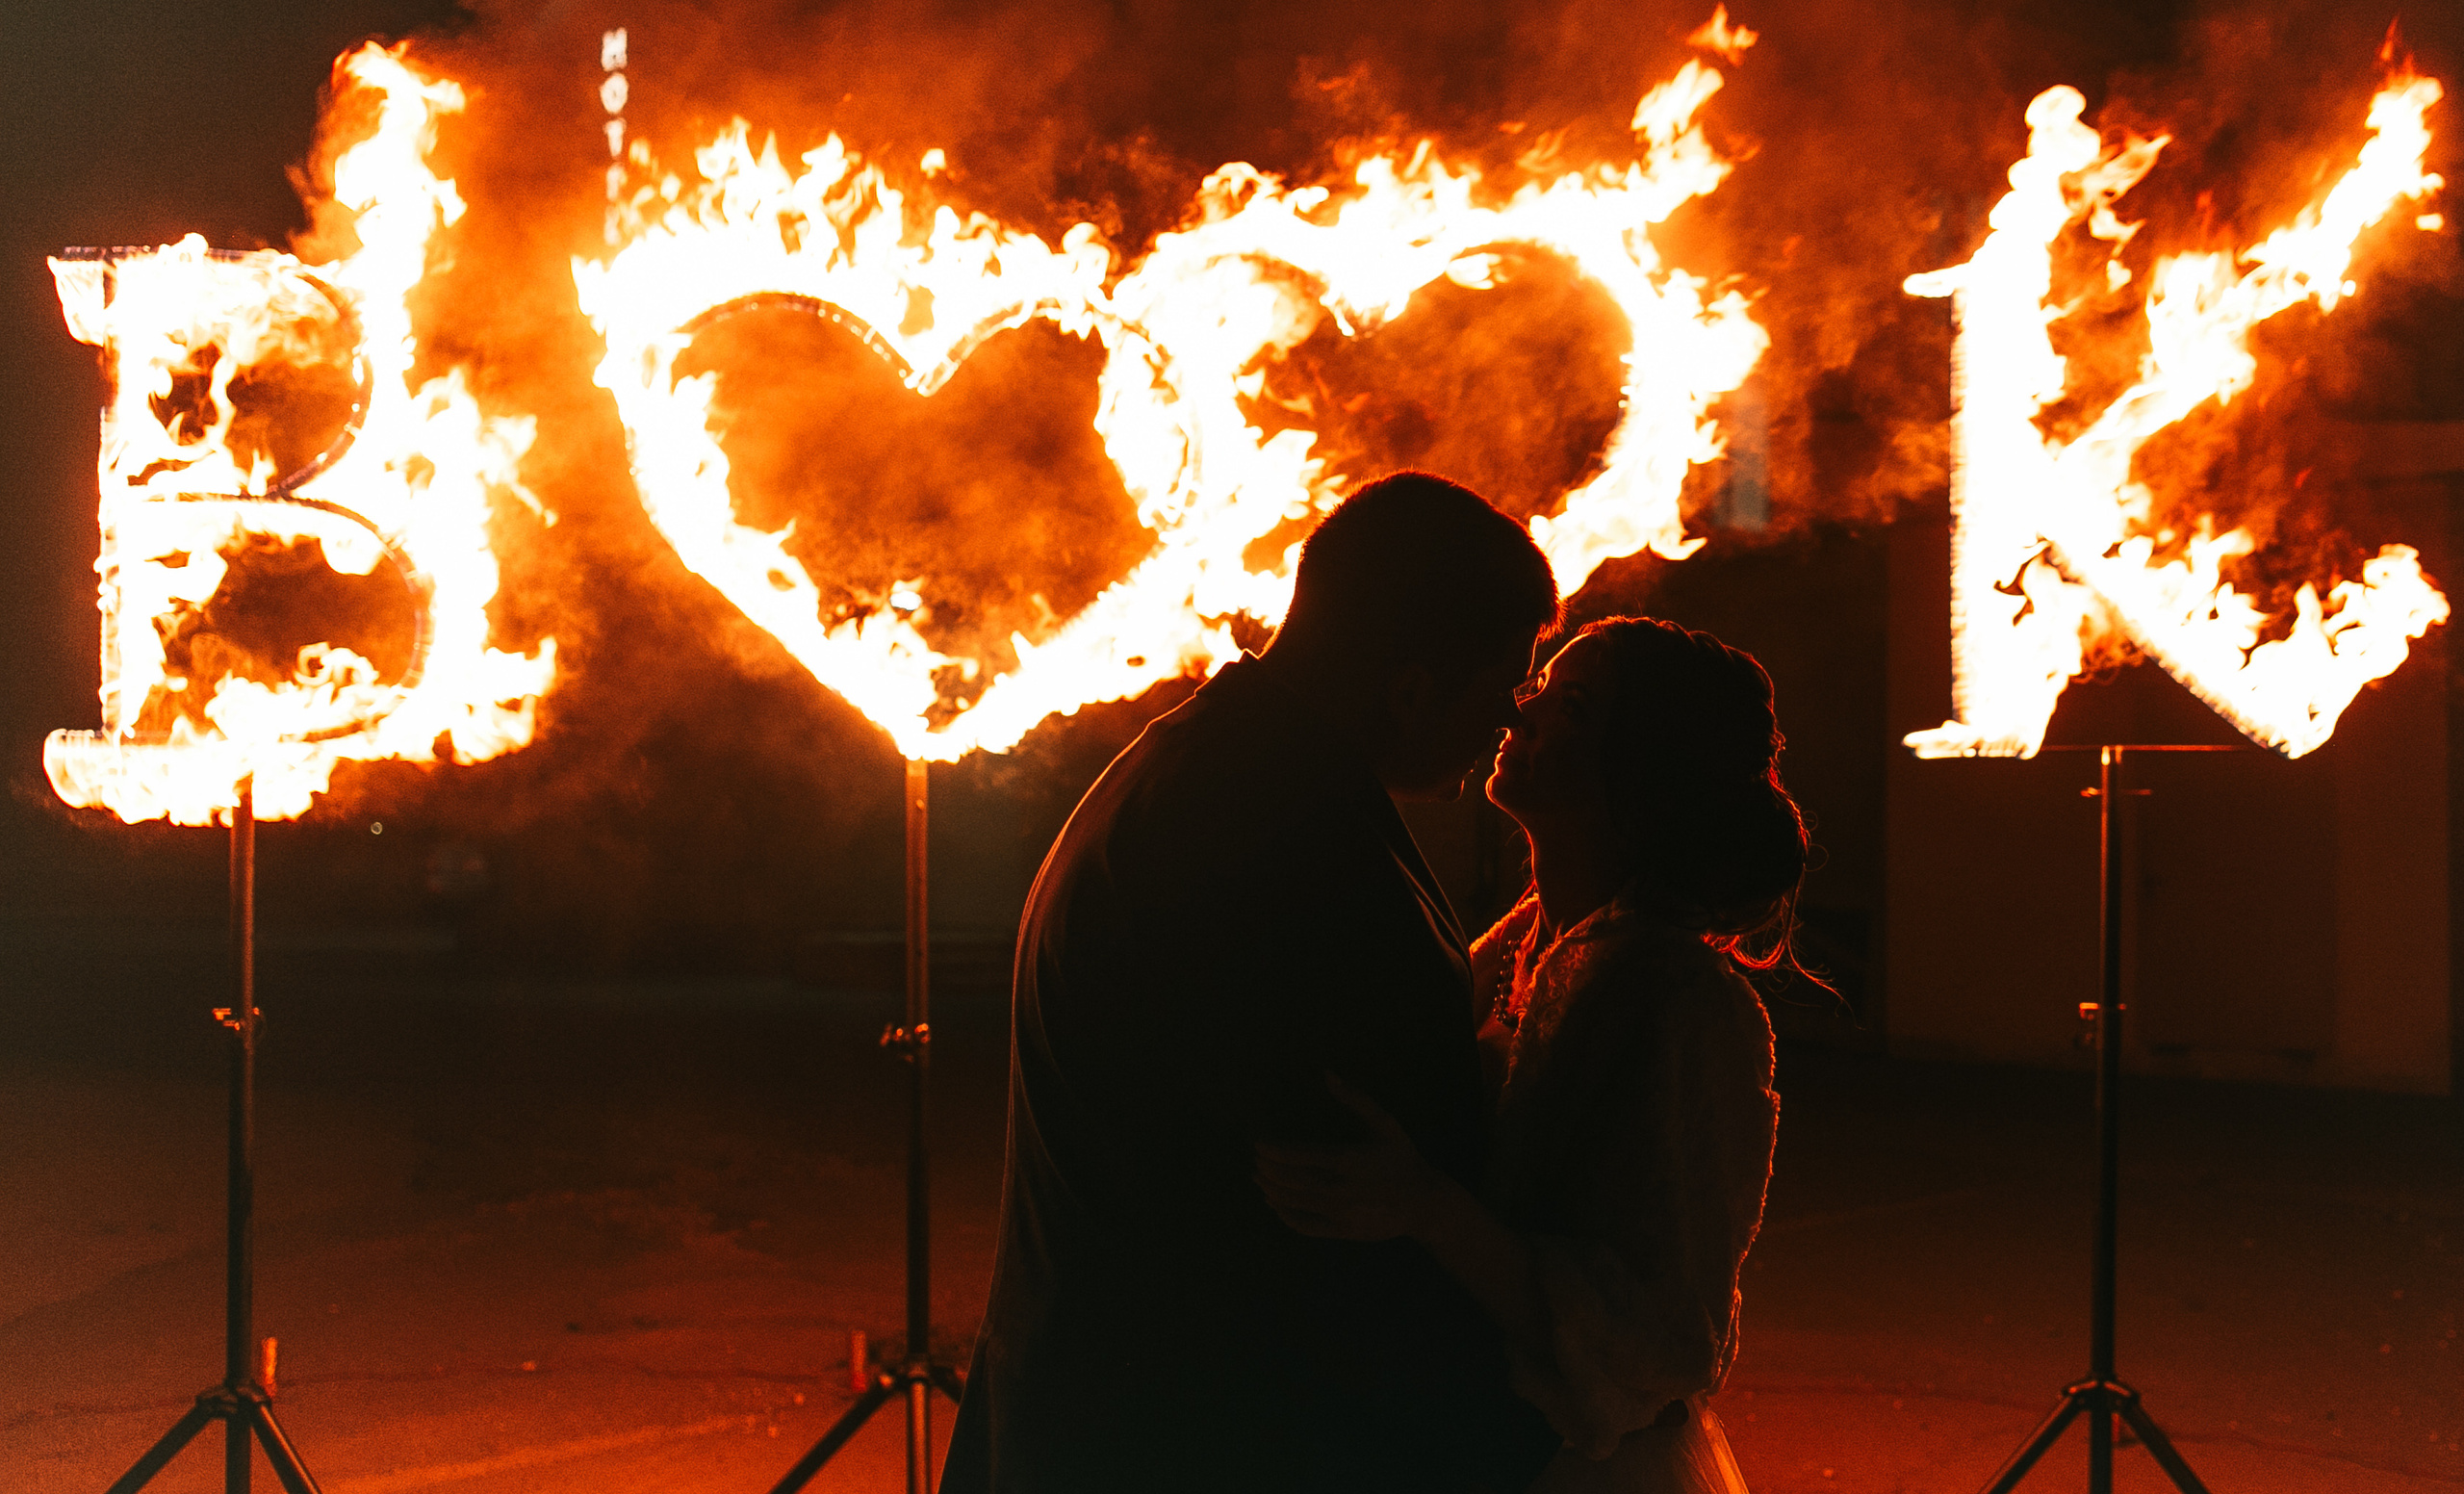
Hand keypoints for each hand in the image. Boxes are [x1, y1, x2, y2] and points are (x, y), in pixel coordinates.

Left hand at [1253, 1074, 1453, 1240]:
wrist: (1425, 1203)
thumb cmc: (1401, 1158)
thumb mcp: (1384, 1124)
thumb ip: (1355, 1099)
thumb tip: (1327, 1073)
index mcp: (1350, 1159)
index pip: (1302, 1155)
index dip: (1276, 1151)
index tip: (1259, 1145)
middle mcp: (1343, 1188)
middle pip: (1293, 1181)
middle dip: (1269, 1171)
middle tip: (1256, 1161)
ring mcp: (1342, 1212)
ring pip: (1296, 1203)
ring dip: (1272, 1191)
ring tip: (1259, 1180)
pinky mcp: (1344, 1231)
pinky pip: (1306, 1227)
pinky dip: (1286, 1216)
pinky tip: (1275, 1204)